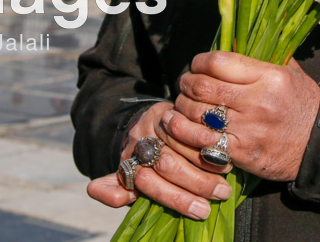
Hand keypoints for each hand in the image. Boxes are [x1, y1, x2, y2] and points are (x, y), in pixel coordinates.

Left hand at [85, 101, 233, 219]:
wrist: (144, 126)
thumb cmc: (143, 162)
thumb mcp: (130, 179)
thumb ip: (118, 189)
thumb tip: (93, 191)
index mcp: (127, 163)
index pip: (150, 184)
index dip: (177, 198)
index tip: (202, 211)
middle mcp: (137, 141)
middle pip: (167, 164)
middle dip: (197, 182)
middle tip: (222, 193)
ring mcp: (152, 123)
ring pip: (180, 143)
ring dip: (206, 159)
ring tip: (226, 172)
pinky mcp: (165, 109)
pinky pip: (188, 123)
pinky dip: (206, 137)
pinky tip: (222, 147)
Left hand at [165, 51, 319, 181]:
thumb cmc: (304, 105)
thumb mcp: (292, 73)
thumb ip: (265, 56)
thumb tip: (235, 39)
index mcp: (270, 77)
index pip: (219, 62)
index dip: (199, 62)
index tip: (196, 65)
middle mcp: (257, 102)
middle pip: (203, 87)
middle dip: (186, 84)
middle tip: (185, 85)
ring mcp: (248, 129)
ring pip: (197, 115)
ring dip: (183, 109)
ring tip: (183, 106)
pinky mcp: (242, 153)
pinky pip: (203, 142)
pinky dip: (189, 134)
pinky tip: (187, 129)